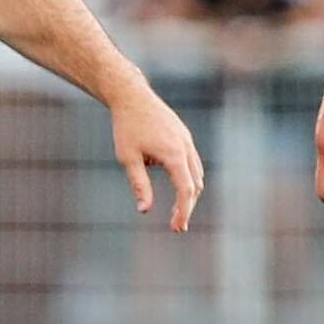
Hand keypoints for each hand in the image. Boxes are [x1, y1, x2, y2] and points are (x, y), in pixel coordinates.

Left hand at [109, 79, 204, 232]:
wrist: (131, 95)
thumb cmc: (126, 127)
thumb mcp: (128, 158)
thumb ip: (139, 184)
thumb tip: (145, 210)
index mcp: (174, 154)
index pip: (186, 190)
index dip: (183, 212)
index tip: (177, 228)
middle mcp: (185, 147)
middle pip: (195, 185)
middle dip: (187, 206)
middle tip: (177, 226)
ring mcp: (186, 140)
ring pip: (196, 173)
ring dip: (188, 192)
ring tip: (174, 209)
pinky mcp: (183, 135)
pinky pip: (190, 161)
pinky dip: (185, 176)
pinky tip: (169, 178)